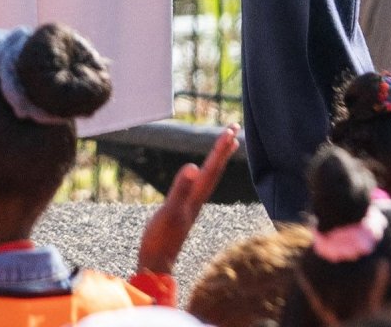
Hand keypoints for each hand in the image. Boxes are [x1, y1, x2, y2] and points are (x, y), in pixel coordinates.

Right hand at [136, 126, 239, 275]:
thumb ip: (180, 190)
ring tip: (227, 145)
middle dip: (224, 149)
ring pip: (210, 177)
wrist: (156, 263)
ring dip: (218, 159)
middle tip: (234, 128)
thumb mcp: (169, 212)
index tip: (231, 129)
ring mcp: (192, 205)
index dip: (220, 148)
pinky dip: (205, 172)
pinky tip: (200, 173)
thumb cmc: (161, 240)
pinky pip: (200, 185)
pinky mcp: (183, 209)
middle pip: (215, 169)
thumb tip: (192, 168)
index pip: (212, 168)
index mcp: (196, 197)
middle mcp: (198, 199)